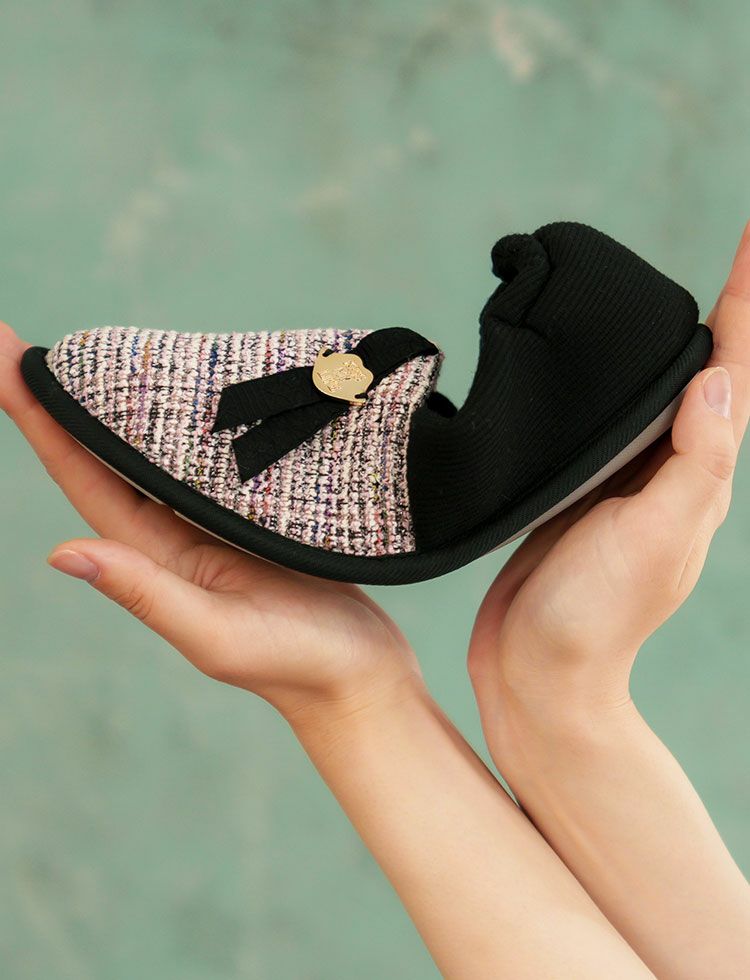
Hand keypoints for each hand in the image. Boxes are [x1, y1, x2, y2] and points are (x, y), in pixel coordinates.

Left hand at [0, 322, 420, 720]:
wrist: (361, 674)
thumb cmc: (296, 661)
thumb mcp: (215, 632)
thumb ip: (144, 592)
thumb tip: (60, 554)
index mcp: (155, 558)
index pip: (82, 477)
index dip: (38, 421)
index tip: (2, 360)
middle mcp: (172, 535)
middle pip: (101, 456)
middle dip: (57, 400)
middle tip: (11, 342)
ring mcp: (211, 523)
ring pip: (150, 451)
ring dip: (111, 406)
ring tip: (78, 353)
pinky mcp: (253, 514)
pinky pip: (206, 458)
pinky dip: (183, 422)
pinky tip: (178, 393)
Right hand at [468, 222, 749, 726]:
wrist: (537, 670)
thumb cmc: (594, 616)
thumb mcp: (652, 539)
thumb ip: (691, 463)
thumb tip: (721, 378)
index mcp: (696, 473)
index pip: (740, 368)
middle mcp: (671, 467)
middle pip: (715, 367)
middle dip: (736, 302)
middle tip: (747, 239)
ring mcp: (627, 477)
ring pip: (662, 389)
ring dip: (682, 333)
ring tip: (679, 285)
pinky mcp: (583, 487)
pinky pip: (613, 419)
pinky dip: (621, 379)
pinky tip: (604, 366)